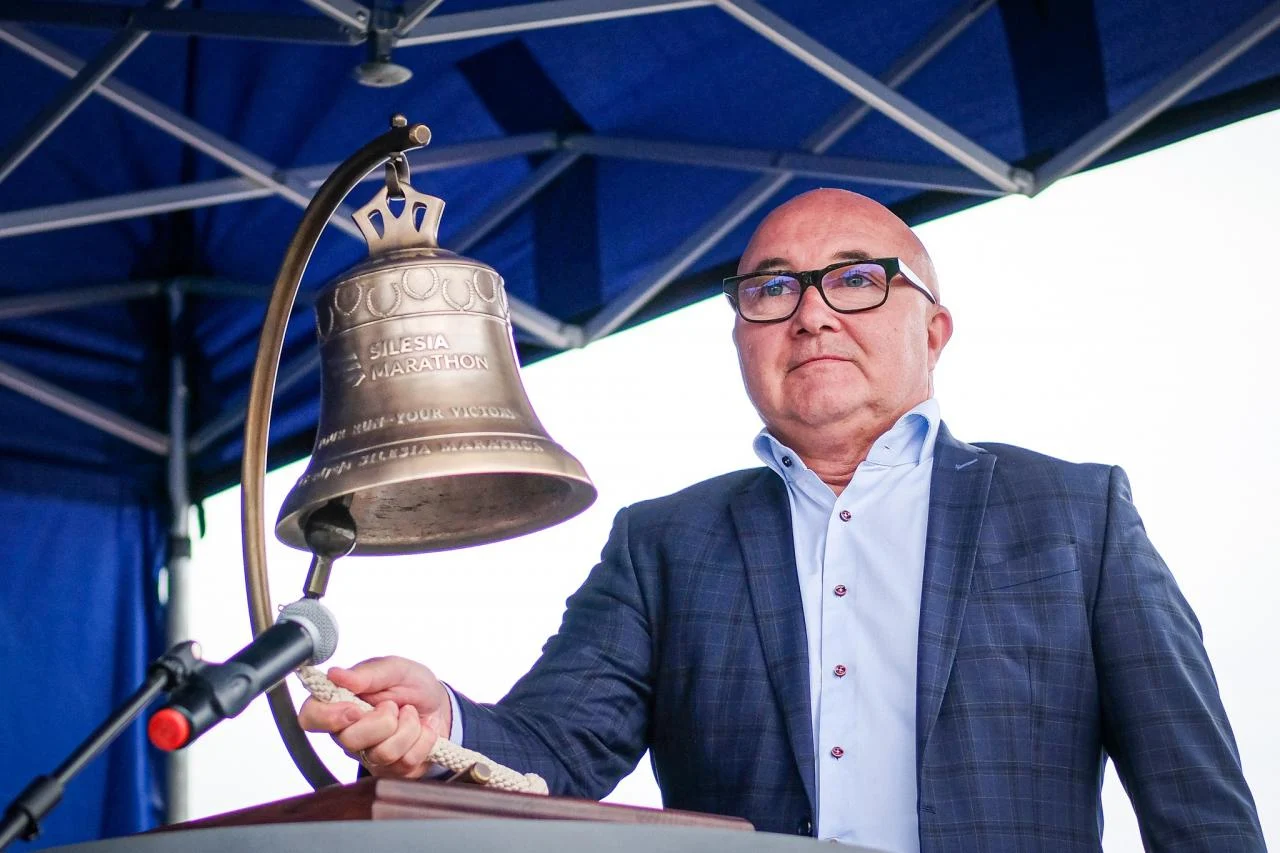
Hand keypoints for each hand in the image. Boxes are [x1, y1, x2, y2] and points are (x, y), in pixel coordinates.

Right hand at [298, 656, 451, 778]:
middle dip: (383, 720)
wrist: (439, 705)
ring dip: (408, 728)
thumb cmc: (411, 684)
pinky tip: (421, 731)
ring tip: (410, 714)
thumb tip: (335, 674)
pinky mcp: (392, 771)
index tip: (355, 708)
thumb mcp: (394, 669)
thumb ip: (367, 673)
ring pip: (383, 753)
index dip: (329, 717)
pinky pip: (406, 763)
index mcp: (339, 705)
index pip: (311, 718)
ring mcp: (369, 756)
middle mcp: (348, 734)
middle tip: (394, 705)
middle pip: (350, 741)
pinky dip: (423, 740)